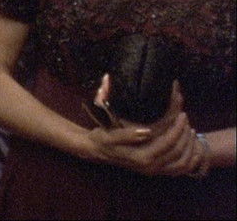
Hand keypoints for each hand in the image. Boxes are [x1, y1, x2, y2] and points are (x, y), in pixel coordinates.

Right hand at [85, 75, 209, 176]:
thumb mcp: (109, 135)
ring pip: (183, 164)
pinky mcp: (156, 170)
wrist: (96, 151)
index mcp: (142, 158)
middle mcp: (151, 167)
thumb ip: (127, 135)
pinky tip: (190, 147)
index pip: (168, 143)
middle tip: (186, 119)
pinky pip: (179, 169)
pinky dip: (189, 160)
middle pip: (179, 153)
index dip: (178, 128)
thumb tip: (147, 131)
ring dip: (190, 148)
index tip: (181, 114)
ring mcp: (154, 171)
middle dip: (186, 135)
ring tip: (190, 130)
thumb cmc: (102, 140)